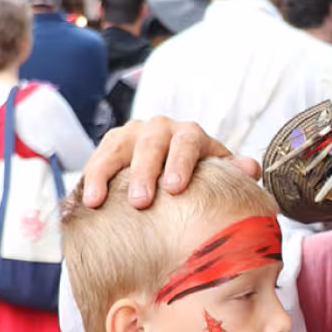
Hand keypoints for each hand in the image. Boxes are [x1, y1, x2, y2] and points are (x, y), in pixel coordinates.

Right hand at [81, 116, 260, 208]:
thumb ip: (234, 172)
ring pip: (116, 148)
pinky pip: (96, 159)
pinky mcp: (110, 146)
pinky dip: (87, 179)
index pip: (188, 142)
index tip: (175, 189)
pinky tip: (81, 202)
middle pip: (150, 144)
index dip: (181, 163)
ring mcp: (132, 135)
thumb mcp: (220, 174)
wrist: (178, 172)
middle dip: (144, 172)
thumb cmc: (202, 178)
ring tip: (96, 202)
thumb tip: (251, 168)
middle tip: (140, 202)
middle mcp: (161, 129)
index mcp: (191, 135)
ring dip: (105, 174)